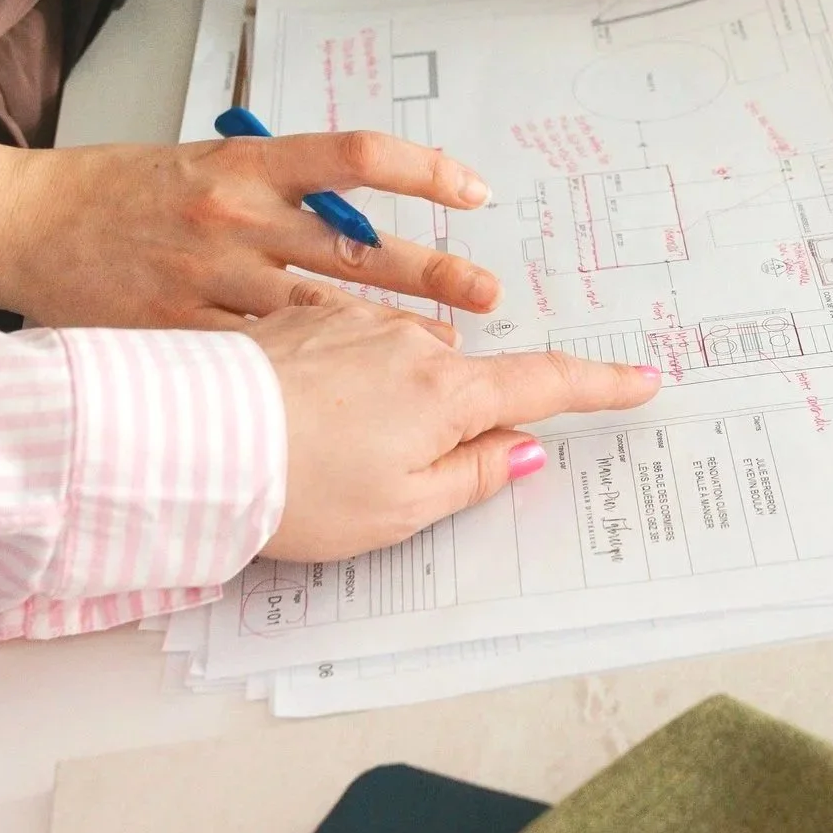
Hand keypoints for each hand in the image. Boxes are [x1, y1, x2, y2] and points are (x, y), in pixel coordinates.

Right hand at [0, 129, 502, 326]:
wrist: (22, 223)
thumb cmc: (118, 193)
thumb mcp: (204, 165)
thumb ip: (280, 191)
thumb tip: (362, 217)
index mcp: (246, 166)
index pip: (355, 158)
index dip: (423, 173)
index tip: (473, 192)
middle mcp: (236, 219)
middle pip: (356, 247)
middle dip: (431, 274)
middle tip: (487, 295)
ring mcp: (208, 281)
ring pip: (320, 311)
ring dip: (389, 334)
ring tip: (447, 353)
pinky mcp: (181, 335)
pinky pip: (263, 359)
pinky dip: (314, 375)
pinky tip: (356, 391)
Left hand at [244, 295, 661, 558]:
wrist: (190, 440)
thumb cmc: (297, 489)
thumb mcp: (400, 512)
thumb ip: (473, 477)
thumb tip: (522, 451)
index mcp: (447, 393)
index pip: (545, 385)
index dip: (600, 386)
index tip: (642, 380)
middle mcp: (411, 343)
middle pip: (466, 378)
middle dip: (456, 418)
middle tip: (394, 478)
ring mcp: (356, 324)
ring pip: (406, 361)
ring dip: (393, 401)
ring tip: (333, 455)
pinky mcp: (304, 319)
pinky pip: (352, 347)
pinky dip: (347, 381)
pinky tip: (305, 417)